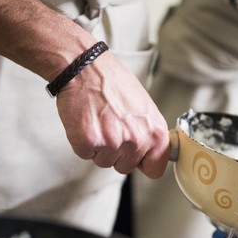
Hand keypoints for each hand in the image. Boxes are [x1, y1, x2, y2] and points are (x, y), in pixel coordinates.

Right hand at [55, 51, 169, 178]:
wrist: (85, 68)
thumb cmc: (113, 82)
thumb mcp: (144, 106)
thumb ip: (148, 132)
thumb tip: (149, 150)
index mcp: (155, 132)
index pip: (155, 169)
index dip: (143, 163)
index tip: (138, 157)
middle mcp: (136, 140)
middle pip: (125, 167)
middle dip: (116, 152)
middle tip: (110, 126)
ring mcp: (112, 143)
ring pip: (104, 162)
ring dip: (99, 147)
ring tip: (98, 121)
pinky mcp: (89, 142)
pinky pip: (85, 154)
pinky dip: (82, 142)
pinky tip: (86, 122)